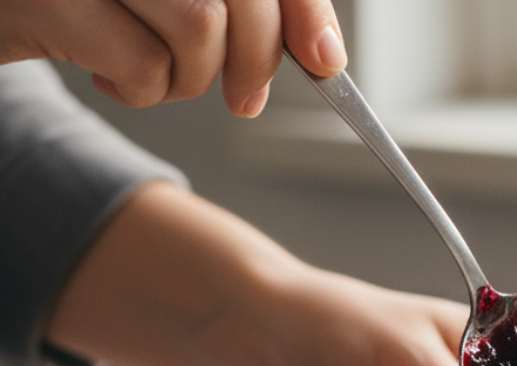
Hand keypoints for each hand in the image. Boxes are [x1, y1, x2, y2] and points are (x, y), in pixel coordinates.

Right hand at [0, 0, 343, 116]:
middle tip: (245, 99)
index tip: (323, 61)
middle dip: (256, 61)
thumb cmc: (87, 4)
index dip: (304, 9)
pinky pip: (142, 62)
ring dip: (190, 78)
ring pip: (199, 25)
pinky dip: (141, 92)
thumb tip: (323, 54)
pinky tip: (111, 79)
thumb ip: (241, 7)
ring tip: (155, 74)